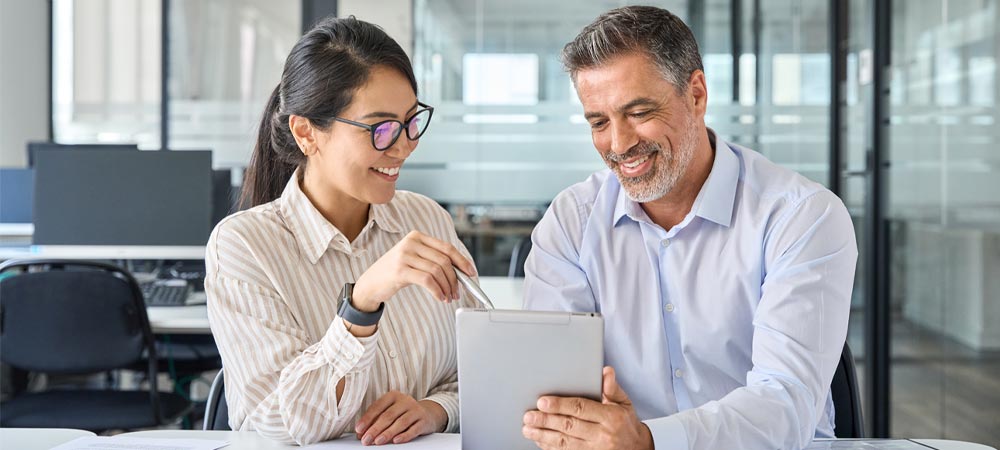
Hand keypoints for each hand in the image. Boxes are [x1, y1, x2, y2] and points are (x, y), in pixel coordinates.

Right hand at [352, 231, 475, 311]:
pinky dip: (438, 291)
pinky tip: (440, 297)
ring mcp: (404, 255)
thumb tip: (460, 271)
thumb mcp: (413, 260)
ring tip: (448, 297)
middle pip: (444, 260)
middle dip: (455, 279)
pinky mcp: (400, 270)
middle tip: (457, 292)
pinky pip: (427, 281)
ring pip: (437, 271)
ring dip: (447, 287)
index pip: (446, 247)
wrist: (370, 284)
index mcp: (416, 236)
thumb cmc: (394, 272)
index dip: (461, 260)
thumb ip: (432, 260)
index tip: (471, 272)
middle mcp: (411, 243)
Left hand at [355, 391, 446, 444]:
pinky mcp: (424, 421)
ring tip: (378, 441)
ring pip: (400, 422)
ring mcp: (416, 410)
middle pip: (388, 415)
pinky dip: (404, 436)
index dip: (367, 419)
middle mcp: (405, 400)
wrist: (427, 414)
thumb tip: (361, 433)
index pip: (378, 406)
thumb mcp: (390, 412)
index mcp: (393, 396)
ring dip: (388, 433)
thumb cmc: (403, 413)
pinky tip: (396, 441)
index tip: (359, 429)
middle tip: (366, 440)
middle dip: (375, 429)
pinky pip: (414, 429)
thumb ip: (375, 420)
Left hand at [522, 366, 652, 449]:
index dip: (560, 405)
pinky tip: (540, 441)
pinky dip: (551, 448)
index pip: (581, 408)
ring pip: (565, 443)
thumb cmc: (626, 423)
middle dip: (546, 421)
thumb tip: (606, 371)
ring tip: (528, 429)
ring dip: (544, 436)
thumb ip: (612, 388)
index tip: (542, 401)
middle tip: (529, 416)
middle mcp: (603, 435)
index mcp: (611, 417)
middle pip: (569, 426)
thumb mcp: (624, 403)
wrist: (638, 449)